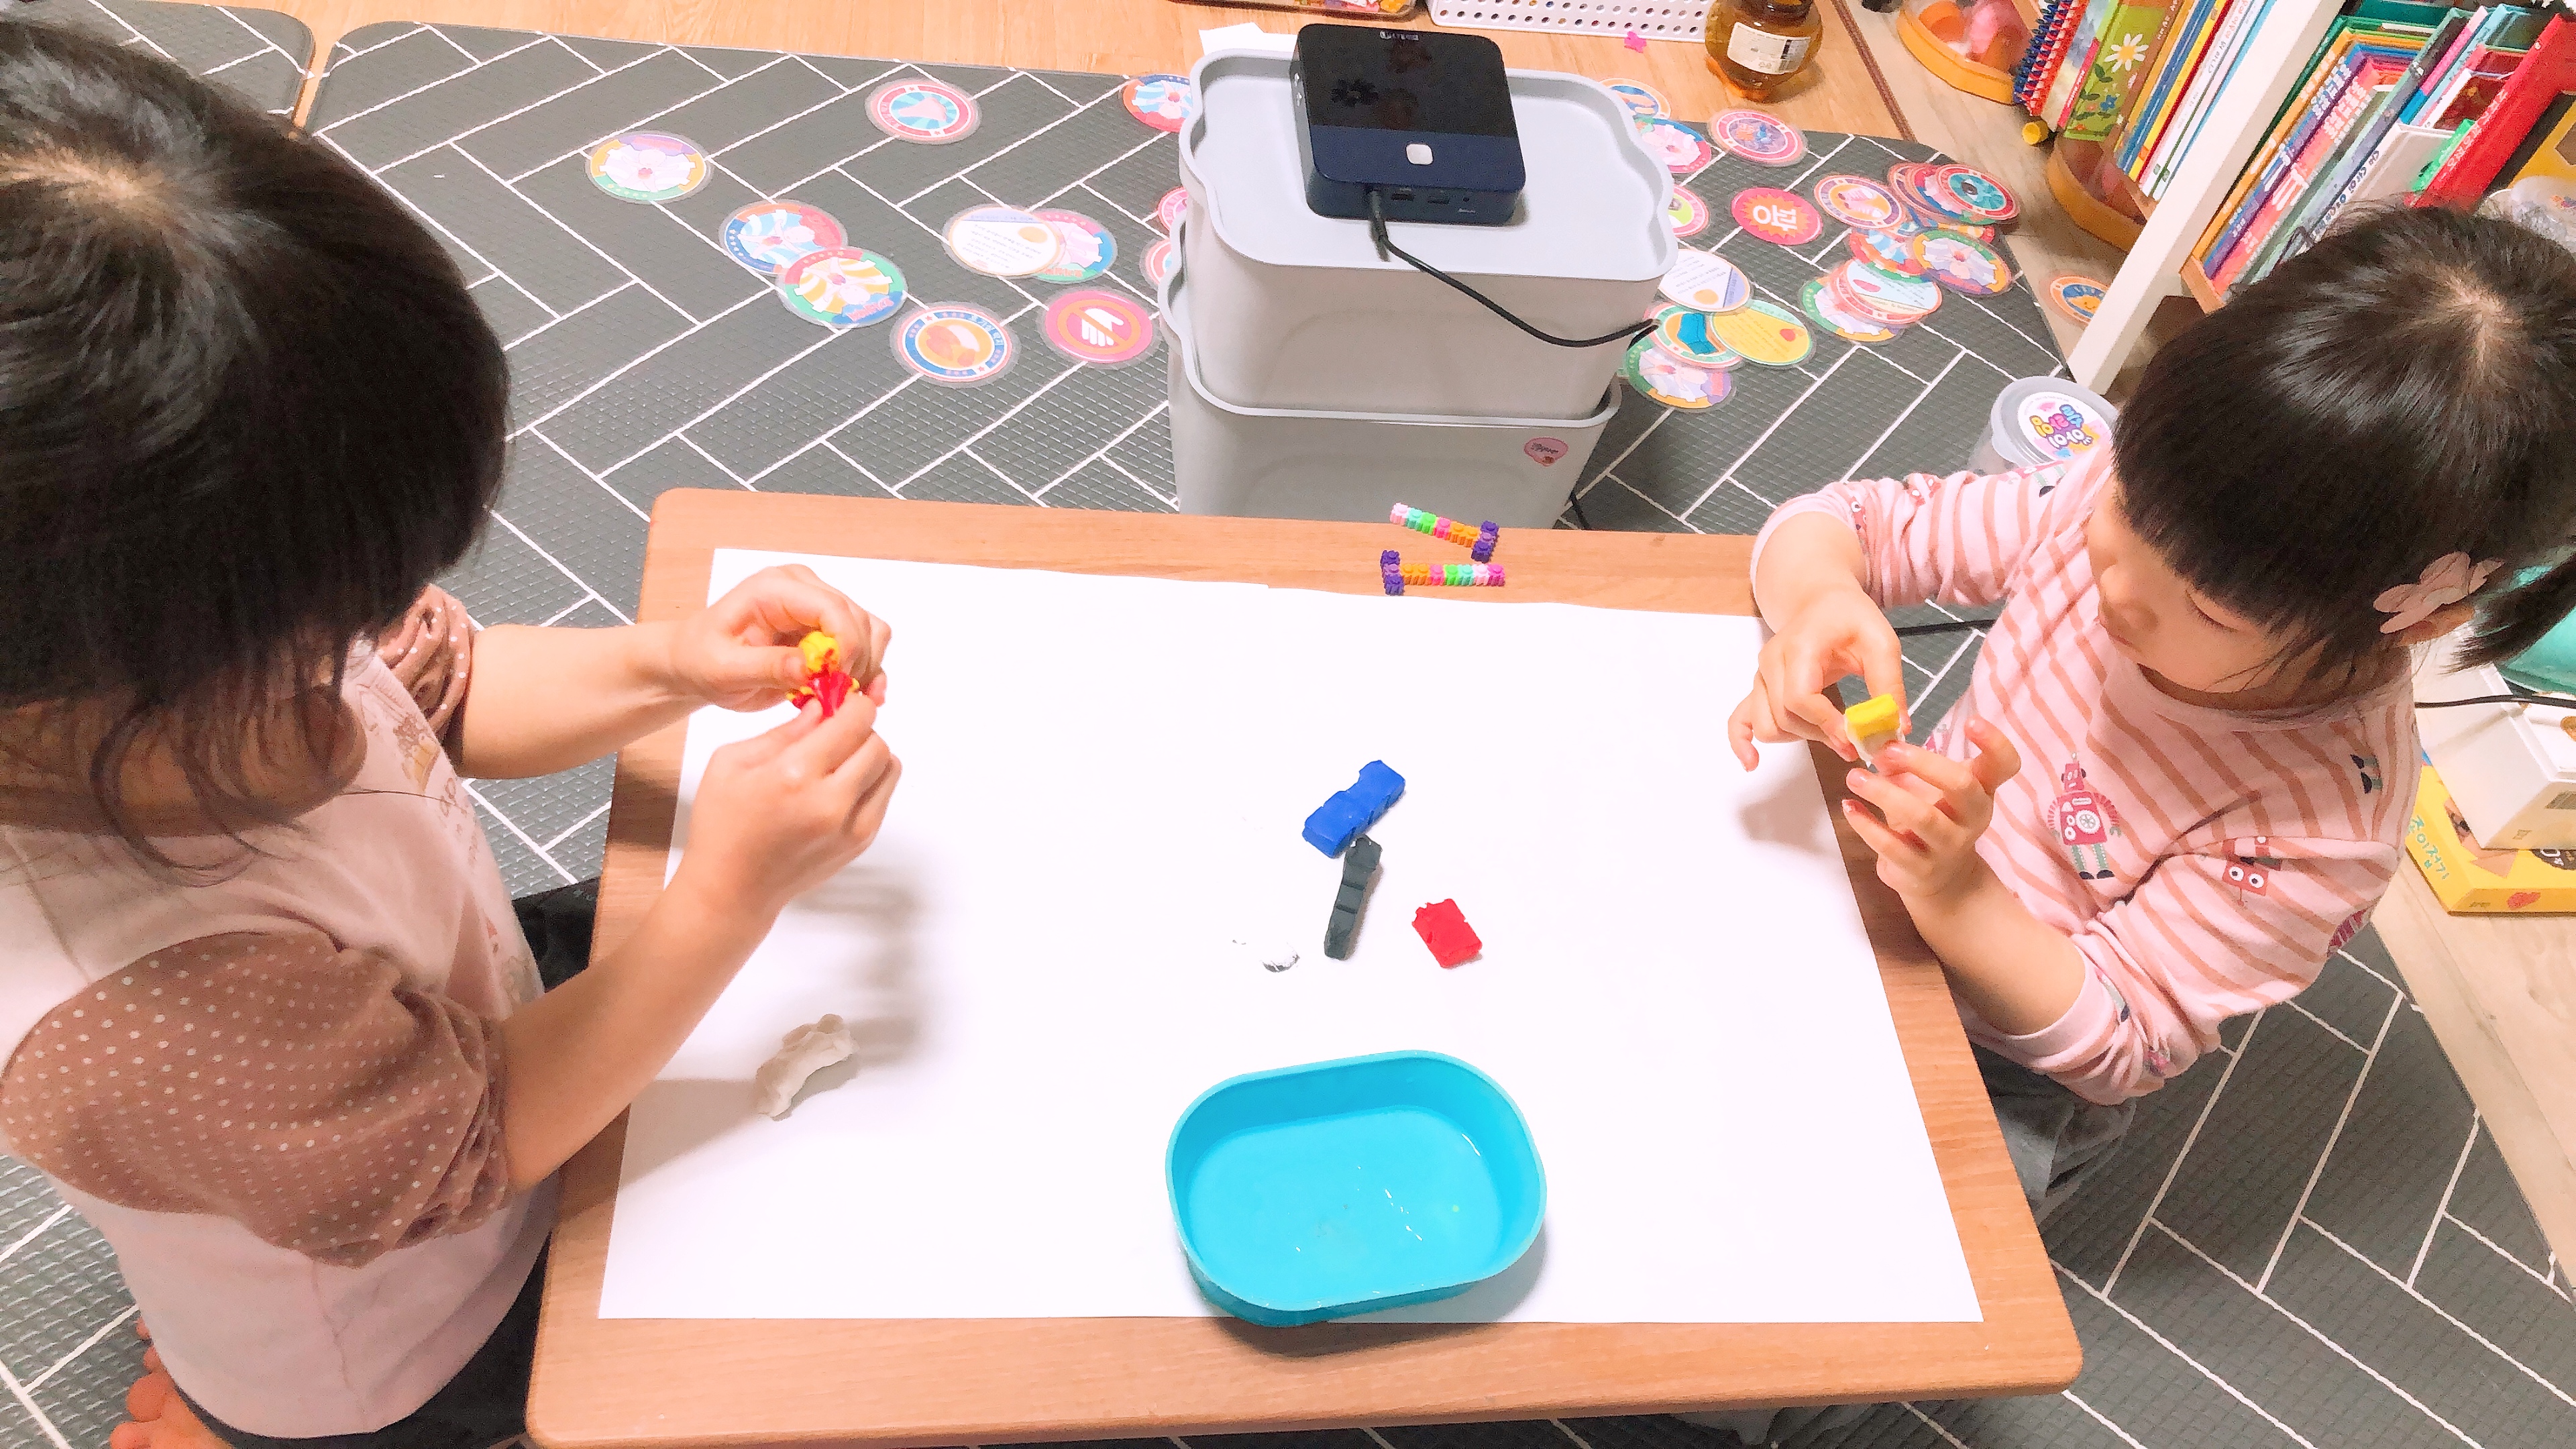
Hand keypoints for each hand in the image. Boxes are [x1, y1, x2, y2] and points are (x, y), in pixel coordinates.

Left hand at [665, 565, 891, 711]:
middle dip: (856, 662)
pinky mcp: (829, 629)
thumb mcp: (723, 669)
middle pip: (858, 620)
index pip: (831, 607)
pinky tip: (856, 697)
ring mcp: (819, 607)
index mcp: (775, 588)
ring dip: (867, 668)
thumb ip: (766, 666)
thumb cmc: (702, 661)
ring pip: (871, 632)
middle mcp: (804, 589)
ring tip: (845, 700)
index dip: (845, 646)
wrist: (695, 664)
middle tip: (835, 699)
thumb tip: (810, 667)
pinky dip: (868, 672)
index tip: (836, 683)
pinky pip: (867, 646)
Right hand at [672, 697, 902, 919]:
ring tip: (838, 761)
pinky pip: (884, 795)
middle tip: (834, 733)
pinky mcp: (860, 843)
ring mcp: (850, 826)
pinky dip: (870, 781)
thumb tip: (821, 706)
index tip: (840, 702)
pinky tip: (839, 786)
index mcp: (794, 774)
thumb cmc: (722, 823)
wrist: (732, 889)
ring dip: (869, 754)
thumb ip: (783, 731)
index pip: (853, 721)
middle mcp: (830, 801)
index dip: (852, 704)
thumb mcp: (732, 763)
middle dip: (859, 729)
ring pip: (889, 768)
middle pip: (877, 742)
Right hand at [1728, 583, 1904, 767]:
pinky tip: (1752, 762)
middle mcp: (1771, 663)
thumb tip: (1896, 727)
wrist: (1822, 602)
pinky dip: (1741, 742)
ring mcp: (1760, 677)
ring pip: (1768, 725)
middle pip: (1785, 716)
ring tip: (1831, 737)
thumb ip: (1888, 684)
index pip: (1800, 697)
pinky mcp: (1757, 689)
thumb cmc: (1851, 619)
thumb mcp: (1881, 642)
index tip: (1853, 740)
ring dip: (1799, 739)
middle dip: (1820, 735)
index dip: (1826, 723)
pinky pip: (1739, 719)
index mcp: (1799, 647)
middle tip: (1854, 743)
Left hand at [1840, 721, 2020, 901]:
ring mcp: (1950, 846)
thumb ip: (1909, 764)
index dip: (1994, 742)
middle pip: (1961, 785)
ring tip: (1854, 777)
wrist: (1942, 881)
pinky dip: (1866, 824)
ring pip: (1922, 816)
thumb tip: (1877, 741)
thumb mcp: (1931, 788)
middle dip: (1922, 762)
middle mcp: (1974, 818)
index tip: (1971, 721)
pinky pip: (1892, 846)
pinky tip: (1849, 807)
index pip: (2004, 765)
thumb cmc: (1937, 819)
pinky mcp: (1921, 869)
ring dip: (1884, 792)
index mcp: (1982, 790)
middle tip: (1885, 751)